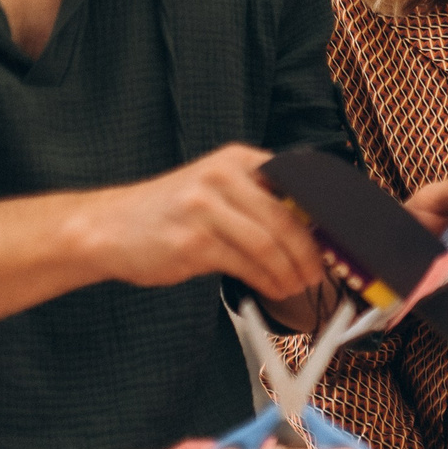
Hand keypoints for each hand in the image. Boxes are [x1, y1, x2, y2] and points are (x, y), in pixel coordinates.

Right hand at [71, 145, 328, 303]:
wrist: (107, 228)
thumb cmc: (170, 214)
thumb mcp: (217, 191)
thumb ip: (260, 201)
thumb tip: (314, 231)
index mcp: (236, 160)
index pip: (297, 182)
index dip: (324, 213)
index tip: (340, 238)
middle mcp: (222, 177)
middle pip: (287, 217)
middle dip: (310, 251)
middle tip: (319, 271)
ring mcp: (205, 207)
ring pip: (270, 244)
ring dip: (290, 271)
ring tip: (296, 285)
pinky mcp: (193, 241)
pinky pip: (246, 264)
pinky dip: (267, 281)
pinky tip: (273, 289)